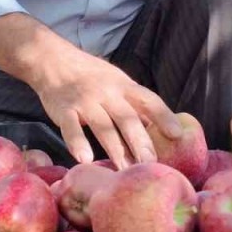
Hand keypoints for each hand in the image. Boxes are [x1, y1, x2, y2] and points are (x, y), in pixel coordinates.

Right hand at [33, 52, 181, 168]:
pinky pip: (71, 127)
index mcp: (124, 86)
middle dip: (141, 142)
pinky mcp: (64, 109)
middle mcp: (107, 92)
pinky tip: (85, 159)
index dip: (164, 116)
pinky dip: (78, 143)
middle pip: (128, 118)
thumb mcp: (117, 84)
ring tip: (124, 171)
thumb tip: (160, 133)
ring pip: (103, 127)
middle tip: (151, 164)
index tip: (176, 134)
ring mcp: (85, 100)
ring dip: (115, 150)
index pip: (149, 100)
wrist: (54, 60)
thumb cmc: (93, 78)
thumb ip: (135, 106)